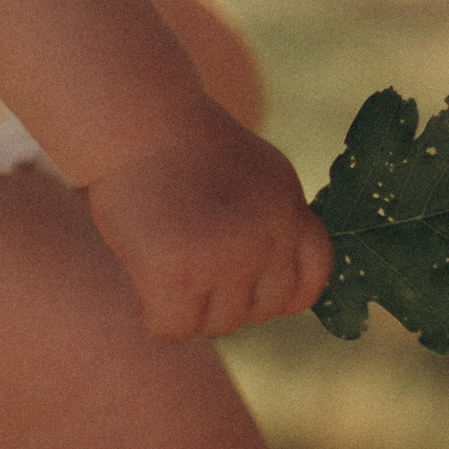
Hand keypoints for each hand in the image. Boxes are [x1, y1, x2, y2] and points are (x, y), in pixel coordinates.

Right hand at [85, 114, 334, 342]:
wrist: (137, 120)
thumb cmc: (187, 147)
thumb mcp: (257, 176)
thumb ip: (276, 226)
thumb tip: (280, 286)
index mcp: (291, 210)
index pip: (311, 283)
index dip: (276, 289)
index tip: (245, 275)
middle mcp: (271, 237)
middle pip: (259, 312)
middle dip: (225, 296)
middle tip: (189, 252)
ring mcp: (230, 257)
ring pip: (216, 324)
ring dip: (188, 303)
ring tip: (166, 251)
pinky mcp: (182, 273)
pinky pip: (174, 329)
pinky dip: (155, 312)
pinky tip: (145, 270)